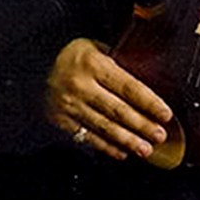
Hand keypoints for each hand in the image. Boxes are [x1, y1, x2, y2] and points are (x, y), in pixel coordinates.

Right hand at [44, 37, 172, 160]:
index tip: (165, 113)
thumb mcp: (96, 48)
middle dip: (142, 125)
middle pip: (118, 110)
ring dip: (128, 140)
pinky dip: (107, 146)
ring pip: (105, 127)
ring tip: (145, 149)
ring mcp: (70, 105)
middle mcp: (80, 85)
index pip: (127, 86)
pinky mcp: (61, 120)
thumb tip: (151, 79)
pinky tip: (121, 152)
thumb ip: (119, 62)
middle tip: (159, 135)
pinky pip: (88, 137)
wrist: (34, 63)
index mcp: (93, 63)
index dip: (149, 102)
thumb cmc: (73, 55)